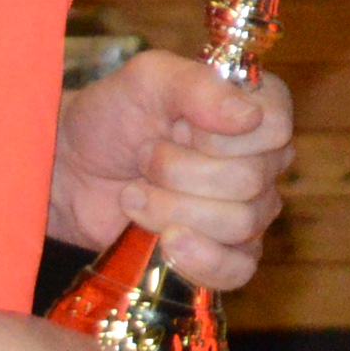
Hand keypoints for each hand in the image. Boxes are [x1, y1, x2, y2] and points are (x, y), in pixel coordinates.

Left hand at [51, 52, 297, 287]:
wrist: (73, 171)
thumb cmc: (113, 116)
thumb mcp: (147, 80)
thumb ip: (196, 85)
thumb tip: (248, 117)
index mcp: (257, 109)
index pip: (275, 128)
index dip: (222, 136)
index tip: (180, 127)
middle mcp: (264, 161)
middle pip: (250, 181)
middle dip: (179, 172)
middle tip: (143, 158)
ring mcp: (250, 212)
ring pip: (239, 224)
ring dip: (171, 209)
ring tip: (135, 194)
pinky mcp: (226, 256)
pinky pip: (238, 270)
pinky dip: (198, 259)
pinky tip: (164, 243)